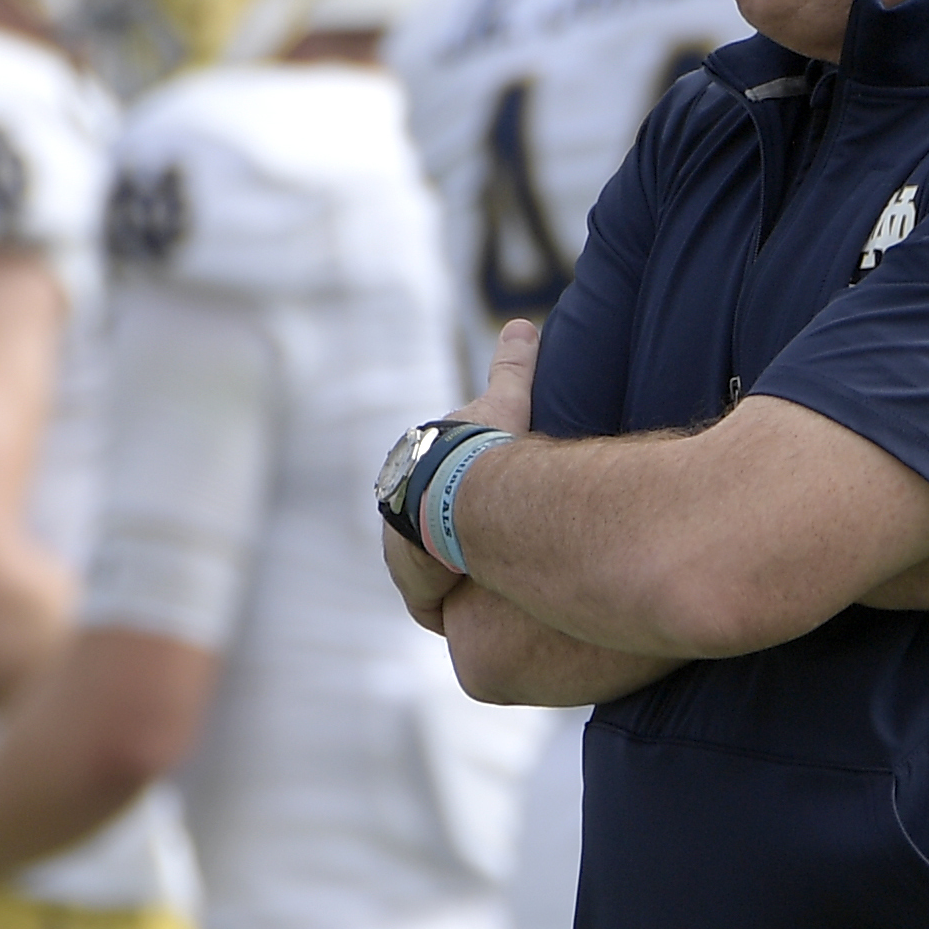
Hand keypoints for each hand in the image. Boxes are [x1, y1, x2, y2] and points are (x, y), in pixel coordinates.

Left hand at [387, 323, 543, 629]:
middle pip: (434, 524)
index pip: (442, 479)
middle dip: (459, 535)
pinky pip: (433, 603)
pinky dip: (449, 600)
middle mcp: (408, 502)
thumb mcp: (506, 401)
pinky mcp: (417, 583)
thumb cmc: (483, 448)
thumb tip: (521, 325)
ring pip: (435, 565)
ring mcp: (407, 546)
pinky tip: (474, 600)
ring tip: (499, 579)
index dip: (468, 489)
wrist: (457, 487)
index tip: (492, 497)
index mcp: (424, 461)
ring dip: (459, 571)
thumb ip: (513, 368)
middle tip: (499, 550)